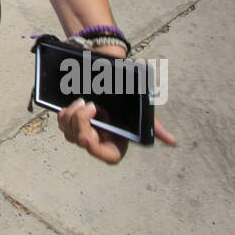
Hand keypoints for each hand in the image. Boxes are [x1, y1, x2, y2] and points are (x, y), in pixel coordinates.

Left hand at [57, 99, 176, 163]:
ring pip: (69, 132)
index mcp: (116, 144)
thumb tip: (173, 141)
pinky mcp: (71, 122)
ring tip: (83, 102)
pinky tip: (74, 104)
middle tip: (89, 104)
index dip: (95, 148)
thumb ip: (155, 127)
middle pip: (82, 141)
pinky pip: (62, 124)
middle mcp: (98, 141)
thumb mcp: (141, 112)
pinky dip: (65, 114)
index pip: (105, 156)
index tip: (88, 135)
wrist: (110, 79)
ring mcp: (83, 133)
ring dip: (73, 116)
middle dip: (82, 122)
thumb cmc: (128, 100)